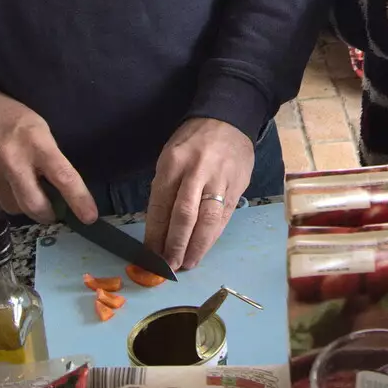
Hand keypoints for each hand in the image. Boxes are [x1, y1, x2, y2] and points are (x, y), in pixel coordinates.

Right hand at [0, 84, 97, 224]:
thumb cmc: (12, 118)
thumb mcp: (39, 130)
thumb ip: (49, 159)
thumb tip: (60, 193)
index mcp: (38, 142)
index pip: (64, 177)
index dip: (79, 200)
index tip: (89, 216)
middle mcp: (13, 159)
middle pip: (34, 204)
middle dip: (47, 214)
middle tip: (52, 213)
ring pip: (12, 208)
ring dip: (22, 206)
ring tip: (23, 190)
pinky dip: (3, 200)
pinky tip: (4, 185)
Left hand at [144, 118, 253, 270]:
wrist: (229, 120)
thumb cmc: (193, 141)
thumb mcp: (170, 157)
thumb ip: (165, 190)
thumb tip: (158, 229)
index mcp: (173, 163)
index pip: (161, 206)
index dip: (155, 234)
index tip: (149, 255)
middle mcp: (197, 171)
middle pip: (184, 216)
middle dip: (175, 246)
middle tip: (169, 267)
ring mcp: (220, 179)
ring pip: (207, 220)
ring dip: (197, 246)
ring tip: (188, 263)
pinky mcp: (237, 186)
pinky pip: (224, 216)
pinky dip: (213, 236)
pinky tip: (204, 248)